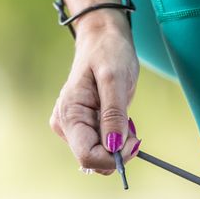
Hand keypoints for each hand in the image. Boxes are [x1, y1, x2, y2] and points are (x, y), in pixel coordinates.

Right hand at [49, 13, 141, 173]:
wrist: (102, 38)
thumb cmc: (108, 53)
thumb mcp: (115, 80)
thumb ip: (114, 115)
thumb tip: (114, 148)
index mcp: (69, 115)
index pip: (87, 156)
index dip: (114, 157)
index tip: (135, 140)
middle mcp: (65, 125)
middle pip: (92, 160)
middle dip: (117, 151)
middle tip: (132, 127)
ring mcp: (71, 127)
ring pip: (97, 156)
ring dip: (116, 144)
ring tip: (124, 117)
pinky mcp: (81, 126)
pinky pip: (99, 145)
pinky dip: (114, 138)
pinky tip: (118, 119)